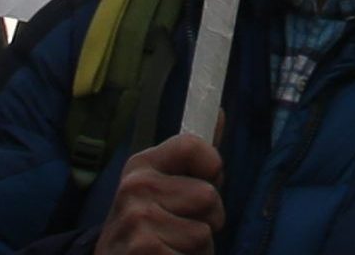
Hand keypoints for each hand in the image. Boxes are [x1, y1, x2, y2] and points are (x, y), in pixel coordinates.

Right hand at [94, 133, 225, 254]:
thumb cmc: (146, 227)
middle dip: (207, 220)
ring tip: (171, 248)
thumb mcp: (161, 187)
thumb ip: (192, 156)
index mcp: (142, 165)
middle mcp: (135, 187)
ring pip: (204, 233)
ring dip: (198, 249)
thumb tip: (220, 112)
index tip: (206, 182)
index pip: (192, 145)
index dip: (212, 167)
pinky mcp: (144, 250)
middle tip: (180, 230)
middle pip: (209, 196)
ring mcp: (137, 220)